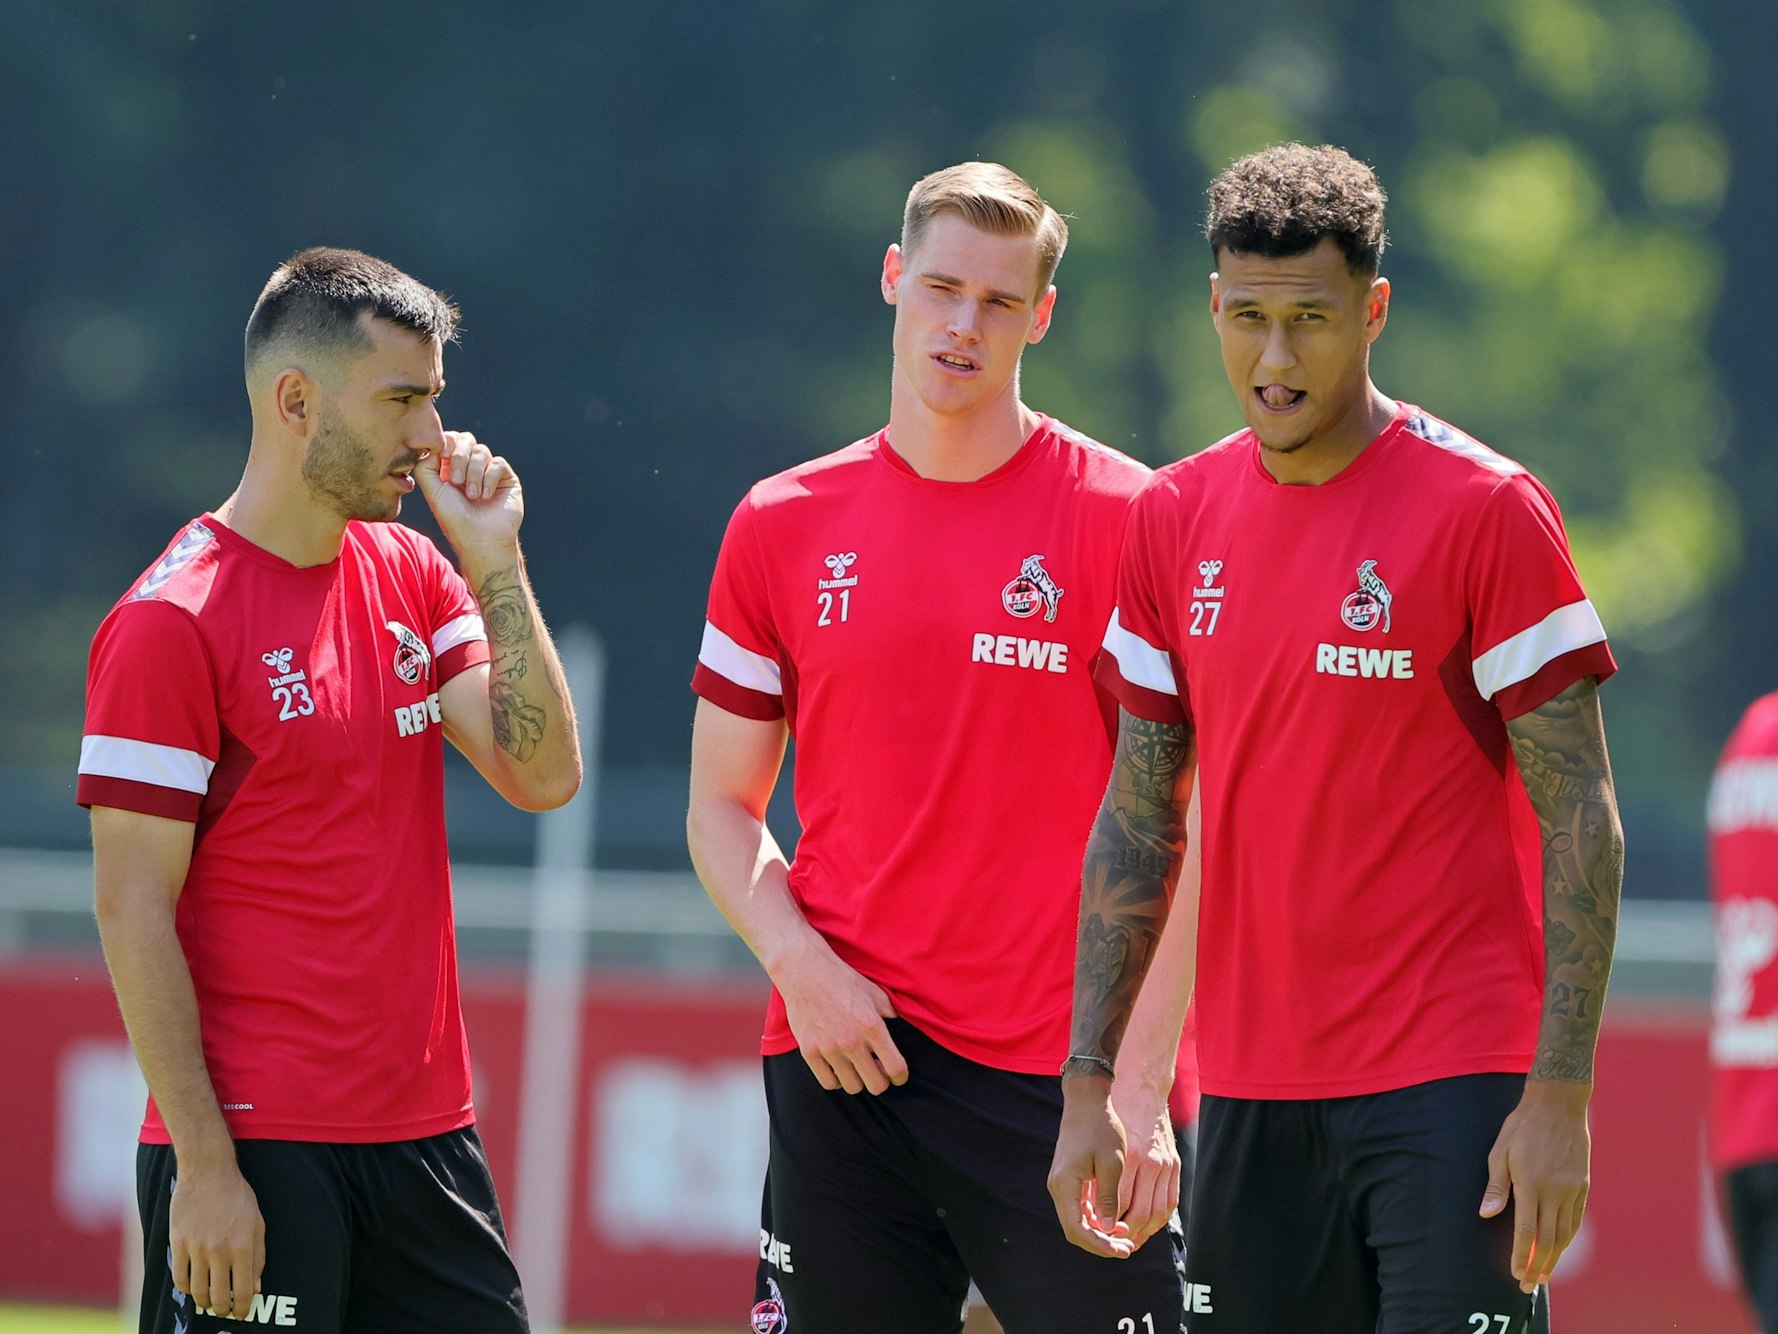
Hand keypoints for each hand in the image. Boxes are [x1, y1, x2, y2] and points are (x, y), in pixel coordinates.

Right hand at [169, 1160, 264, 1319]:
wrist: (207, 1172)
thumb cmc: (237, 1196)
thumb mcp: (257, 1223)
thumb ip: (258, 1257)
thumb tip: (254, 1288)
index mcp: (242, 1246)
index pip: (242, 1290)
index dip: (242, 1308)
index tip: (241, 1313)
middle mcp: (219, 1250)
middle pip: (217, 1296)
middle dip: (222, 1309)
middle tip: (225, 1309)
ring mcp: (196, 1248)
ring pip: (197, 1291)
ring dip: (204, 1302)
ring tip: (209, 1300)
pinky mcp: (177, 1243)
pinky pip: (178, 1277)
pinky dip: (186, 1287)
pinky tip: (193, 1285)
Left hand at [416, 430, 522, 552]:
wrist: (482, 540)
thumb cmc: (455, 519)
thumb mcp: (433, 491)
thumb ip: (425, 466)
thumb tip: (431, 446)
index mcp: (450, 468)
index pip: (449, 441)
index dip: (446, 444)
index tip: (444, 457)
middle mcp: (470, 467)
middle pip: (466, 439)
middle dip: (460, 458)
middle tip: (456, 482)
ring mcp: (489, 471)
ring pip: (481, 451)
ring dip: (474, 473)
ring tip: (472, 495)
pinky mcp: (506, 477)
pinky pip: (498, 463)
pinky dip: (489, 478)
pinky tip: (486, 496)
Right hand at [774, 938, 908, 1094]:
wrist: (805, 972)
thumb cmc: (841, 980)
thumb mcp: (874, 992)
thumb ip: (890, 1014)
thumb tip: (901, 1028)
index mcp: (872, 1026)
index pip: (895, 1068)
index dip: (901, 1076)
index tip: (898, 1075)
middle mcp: (852, 1041)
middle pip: (876, 1085)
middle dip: (881, 1082)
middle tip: (878, 1072)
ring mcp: (829, 1048)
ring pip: (852, 1087)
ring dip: (858, 1080)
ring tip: (857, 1068)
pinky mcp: (809, 1052)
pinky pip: (828, 1082)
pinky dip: (837, 1080)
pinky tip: (839, 1068)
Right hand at [1048, 1077, 1134, 1257]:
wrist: (1087, 1101)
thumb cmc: (1102, 1128)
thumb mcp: (1112, 1164)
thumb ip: (1109, 1198)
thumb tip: (1108, 1230)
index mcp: (1065, 1184)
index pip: (1078, 1229)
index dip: (1100, 1245)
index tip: (1123, 1250)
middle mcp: (1057, 1187)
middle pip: (1074, 1229)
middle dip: (1100, 1243)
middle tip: (1126, 1248)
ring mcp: (1060, 1183)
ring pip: (1076, 1220)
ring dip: (1098, 1232)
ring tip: (1124, 1236)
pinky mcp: (1067, 1178)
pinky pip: (1078, 1208)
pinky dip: (1094, 1218)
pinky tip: (1113, 1219)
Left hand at [1111, 1075, 1179, 1248]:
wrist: (1139, 1088)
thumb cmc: (1111, 1118)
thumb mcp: (1100, 1150)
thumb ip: (1102, 1186)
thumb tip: (1099, 1220)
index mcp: (1131, 1159)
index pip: (1121, 1208)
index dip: (1110, 1226)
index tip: (1100, 1237)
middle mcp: (1152, 1163)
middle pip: (1142, 1214)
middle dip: (1128, 1235)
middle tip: (1114, 1245)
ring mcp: (1167, 1164)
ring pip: (1160, 1211)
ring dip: (1145, 1230)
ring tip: (1129, 1240)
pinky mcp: (1175, 1164)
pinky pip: (1170, 1201)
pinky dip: (1159, 1217)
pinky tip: (1145, 1223)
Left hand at [1479, 1079, 1591, 1291]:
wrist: (1558, 1105)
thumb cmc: (1522, 1126)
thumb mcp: (1500, 1151)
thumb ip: (1496, 1186)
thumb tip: (1486, 1214)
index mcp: (1531, 1184)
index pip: (1526, 1232)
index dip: (1521, 1256)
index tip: (1516, 1274)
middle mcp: (1554, 1191)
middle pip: (1548, 1240)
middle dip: (1538, 1266)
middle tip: (1529, 1286)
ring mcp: (1572, 1189)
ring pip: (1564, 1233)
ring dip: (1554, 1257)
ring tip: (1545, 1274)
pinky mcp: (1583, 1185)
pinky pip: (1575, 1219)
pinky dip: (1568, 1238)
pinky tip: (1560, 1247)